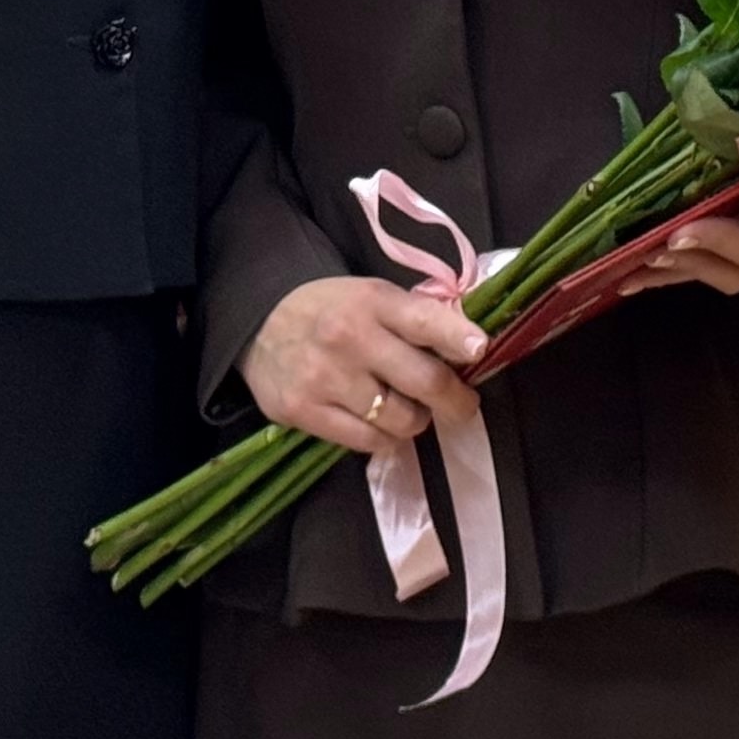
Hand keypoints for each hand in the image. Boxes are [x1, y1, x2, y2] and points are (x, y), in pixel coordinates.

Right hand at [241, 275, 488, 457]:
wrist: (258, 322)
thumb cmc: (330, 310)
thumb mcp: (372, 296)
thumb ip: (416, 317)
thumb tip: (471, 345)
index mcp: (372, 301)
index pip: (425, 320)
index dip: (458, 337)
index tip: (480, 349)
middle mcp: (350, 338)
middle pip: (424, 381)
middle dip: (456, 400)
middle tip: (463, 405)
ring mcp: (325, 378)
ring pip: (401, 421)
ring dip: (416, 421)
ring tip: (407, 410)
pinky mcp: (304, 411)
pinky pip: (368, 442)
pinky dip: (384, 438)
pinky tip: (378, 424)